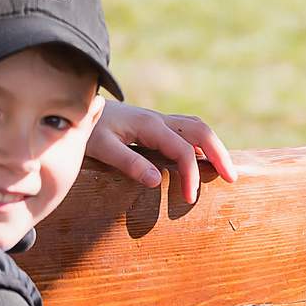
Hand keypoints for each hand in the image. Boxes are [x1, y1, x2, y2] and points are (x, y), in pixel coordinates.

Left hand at [87, 103, 239, 203]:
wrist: (73, 106)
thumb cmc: (84, 129)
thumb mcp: (101, 147)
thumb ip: (128, 162)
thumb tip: (156, 180)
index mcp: (149, 125)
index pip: (182, 150)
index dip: (191, 174)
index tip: (190, 198)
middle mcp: (158, 119)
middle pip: (201, 131)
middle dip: (219, 154)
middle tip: (232, 178)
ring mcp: (158, 120)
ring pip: (196, 127)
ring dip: (214, 146)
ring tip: (224, 169)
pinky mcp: (154, 125)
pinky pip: (186, 130)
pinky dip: (201, 143)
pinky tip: (202, 157)